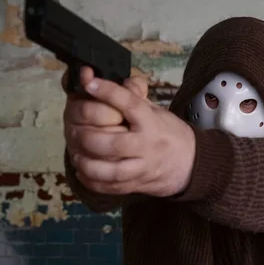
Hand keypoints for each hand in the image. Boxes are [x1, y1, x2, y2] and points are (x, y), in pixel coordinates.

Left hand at [65, 74, 195, 196]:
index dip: (108, 92)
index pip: (130, 104)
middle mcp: (147, 145)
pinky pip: (110, 187)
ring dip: (88, 163)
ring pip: (111, 171)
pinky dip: (92, 181)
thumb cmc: (165, 132)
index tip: (89, 82)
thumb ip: (132, 95)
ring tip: (76, 153)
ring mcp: (142, 168)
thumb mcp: (154, 109)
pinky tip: (82, 170)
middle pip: (114, 143)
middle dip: (89, 137)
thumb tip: (108, 77)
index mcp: (151, 121)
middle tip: (74, 130)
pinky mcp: (136, 184)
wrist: (189, 163)